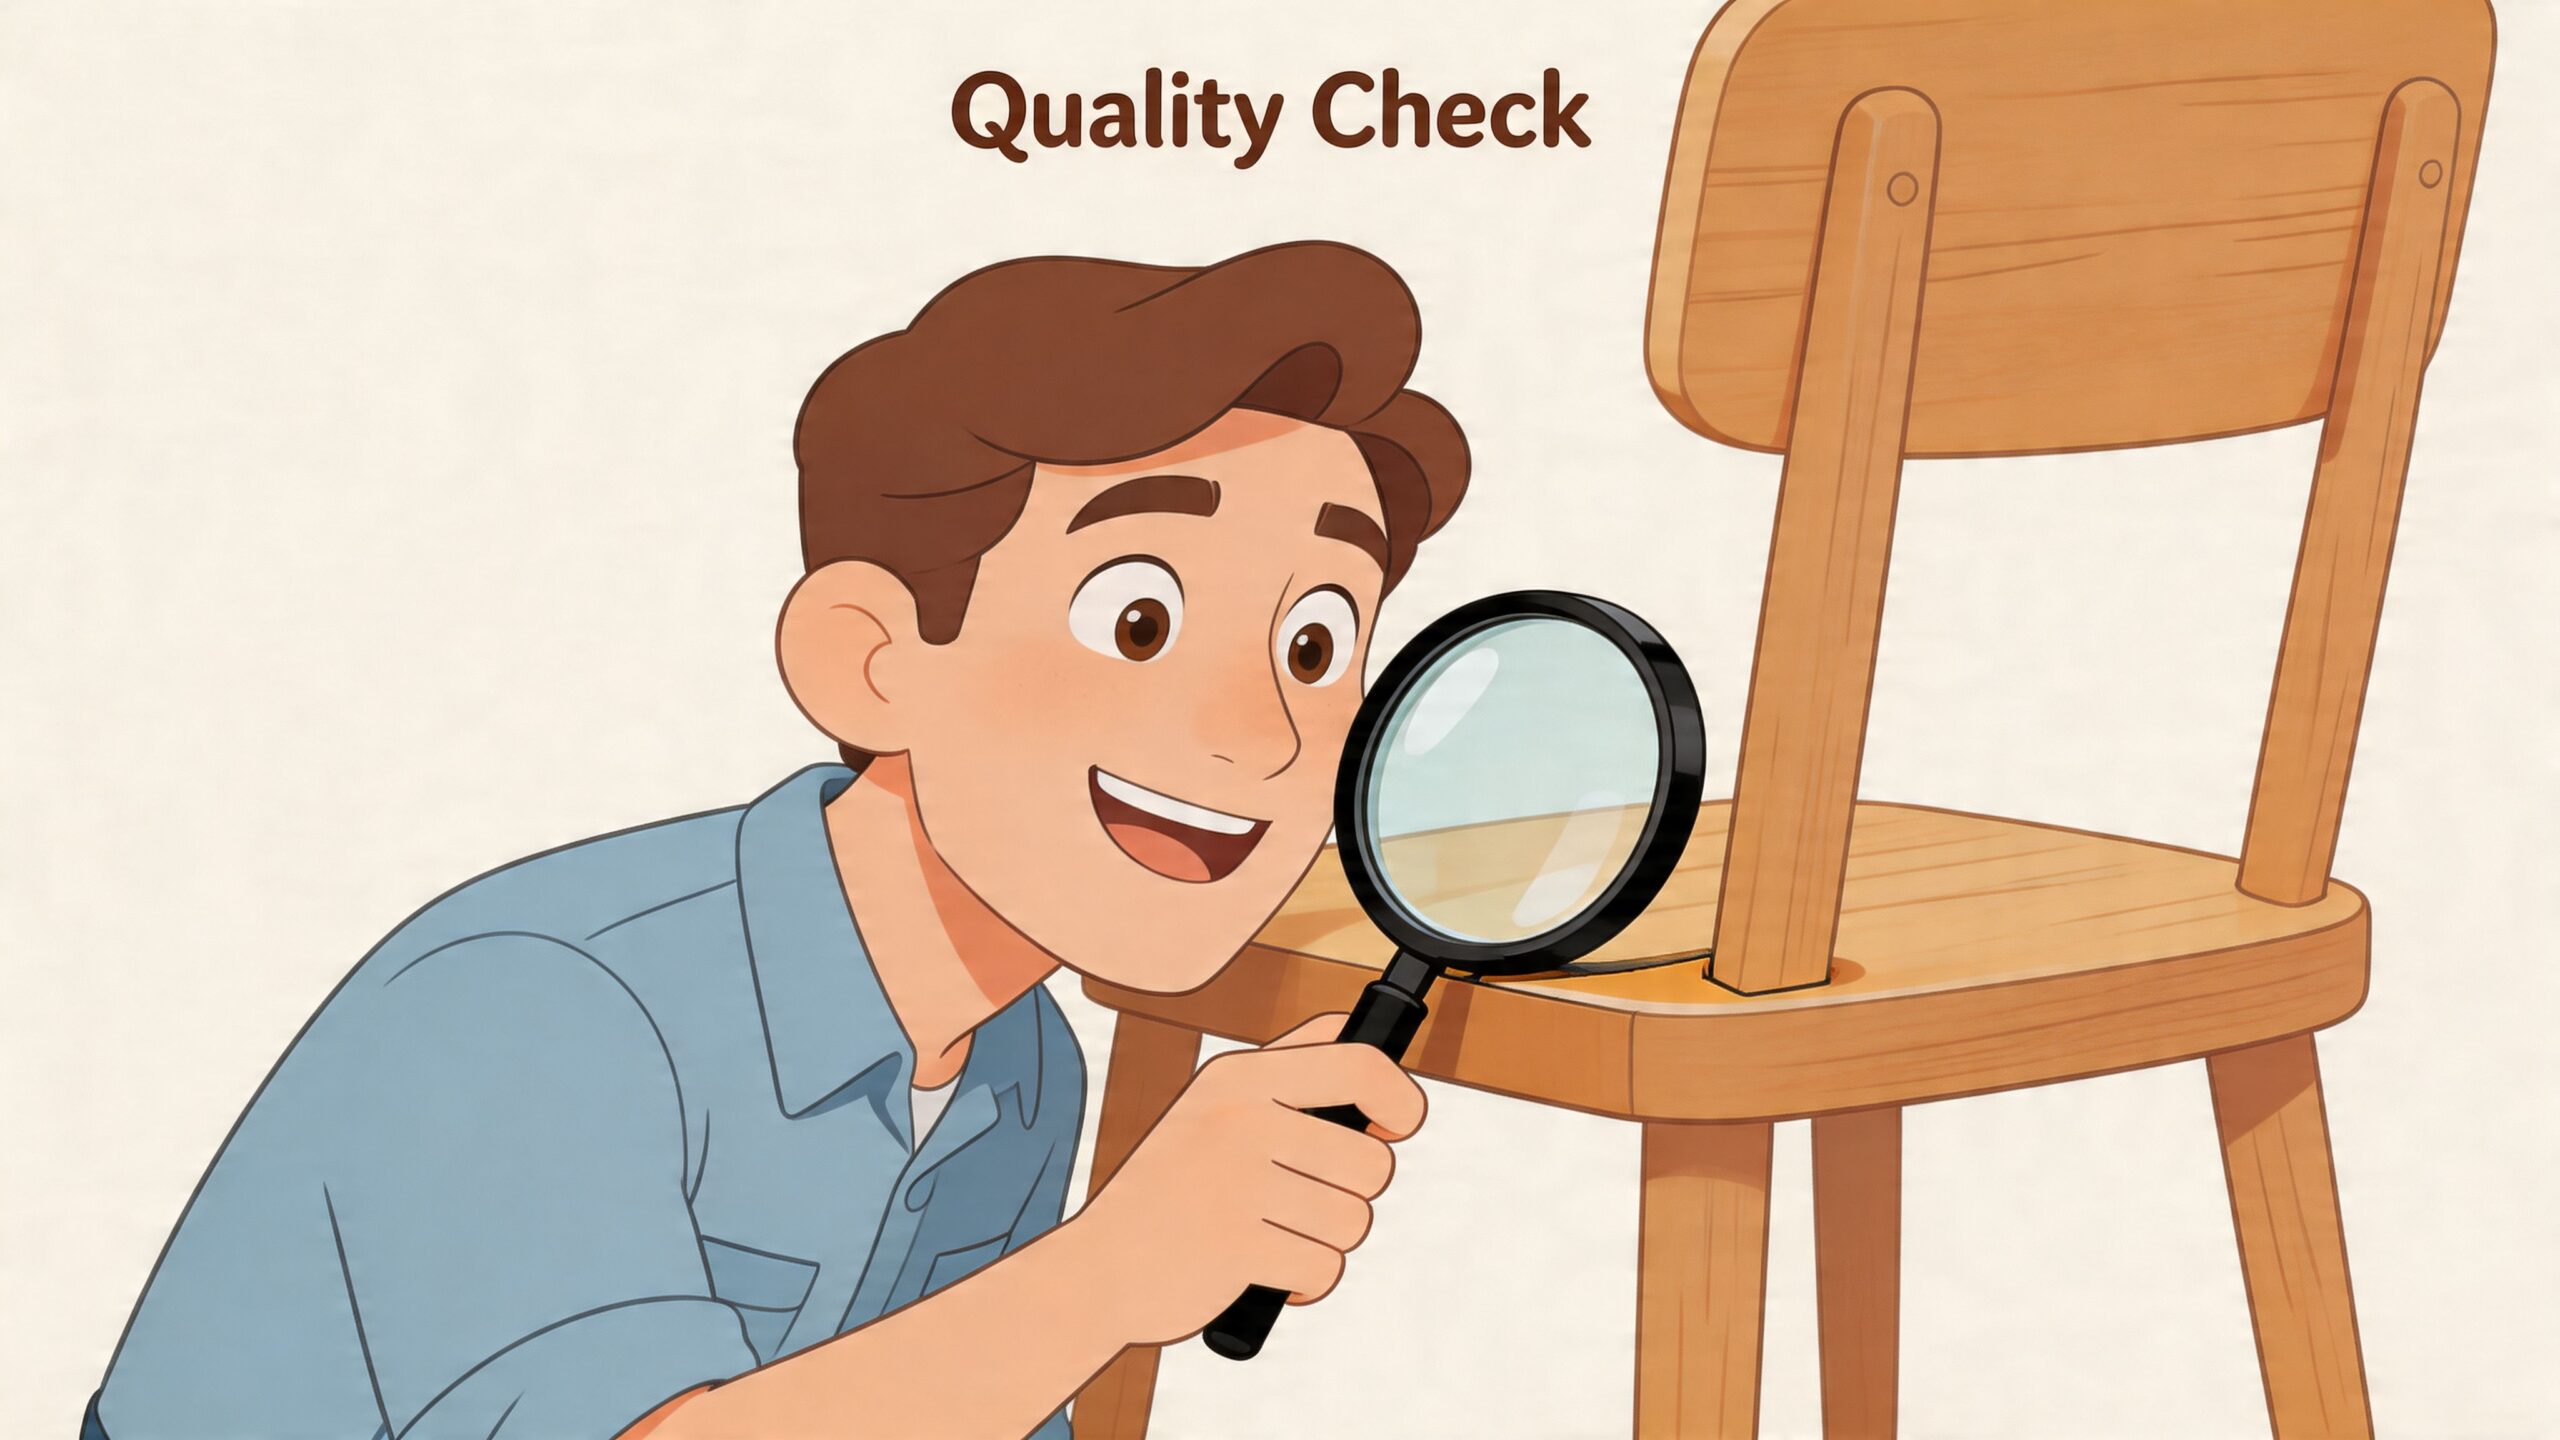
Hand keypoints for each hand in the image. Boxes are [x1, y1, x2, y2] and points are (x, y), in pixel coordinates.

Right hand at [1062, 1015, 1427, 1345]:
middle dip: (1353, 1195)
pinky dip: (1307, 1282)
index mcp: (1242, 1077)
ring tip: (1277, 1232)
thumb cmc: (1173, 1184)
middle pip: (1373, 1163)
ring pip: (1354, 1221)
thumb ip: (1289, 1063)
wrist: (1101, 1265)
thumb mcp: (1214, 1101)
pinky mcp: (1237, 1249)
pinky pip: (1325, 1269)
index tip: (1395, 1127)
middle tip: (1304, 1200)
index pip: (1364, 1066)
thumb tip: (1364, 1036)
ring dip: (1327, 1241)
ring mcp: (1238, 1184)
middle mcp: (1241, 1120)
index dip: (1402, 1101)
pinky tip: (1269, 1268)